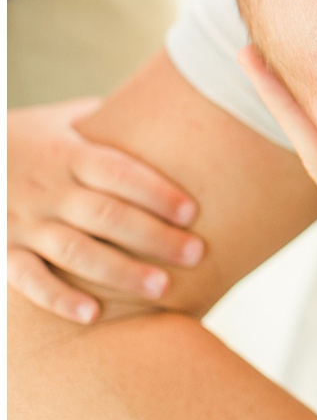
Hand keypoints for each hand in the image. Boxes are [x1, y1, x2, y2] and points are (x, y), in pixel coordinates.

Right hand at [8, 99, 202, 322]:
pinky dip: (58, 298)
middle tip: (195, 255)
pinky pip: (28, 279)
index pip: (118, 172)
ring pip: (74, 251)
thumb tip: (172, 104)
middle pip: (105, 215)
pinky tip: (93, 314)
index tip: (193, 212)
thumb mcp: (62, 120)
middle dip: (153, 237)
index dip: (155, 191)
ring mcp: (24, 223)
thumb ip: (110, 122)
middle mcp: (48, 189)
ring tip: (162, 289)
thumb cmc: (27, 138)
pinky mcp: (3, 251)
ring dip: (119, 272)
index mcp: (69, 154)